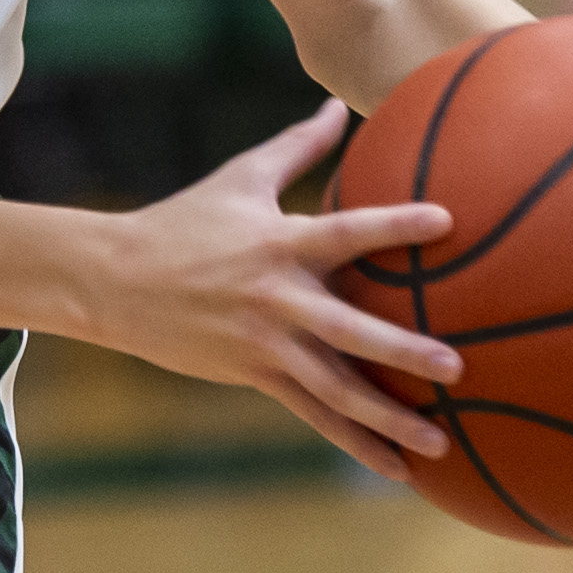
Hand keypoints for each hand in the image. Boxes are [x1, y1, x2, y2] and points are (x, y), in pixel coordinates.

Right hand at [96, 100, 461, 477]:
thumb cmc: (184, 221)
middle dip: (402, 351)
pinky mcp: (255, 374)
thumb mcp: (240, 178)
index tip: (446, 220)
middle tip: (456, 367)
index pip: (346, 231)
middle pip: (348, 330)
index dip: (394, 226)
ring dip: (389, 417)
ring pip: (335, 388)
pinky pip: (315, 415)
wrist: (116, 279)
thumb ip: (297, 146)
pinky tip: (398, 468)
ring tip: (441, 441)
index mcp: (280, 243)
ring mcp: (266, 342)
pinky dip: (356, 442)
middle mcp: (278, 297)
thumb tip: (338, 104)